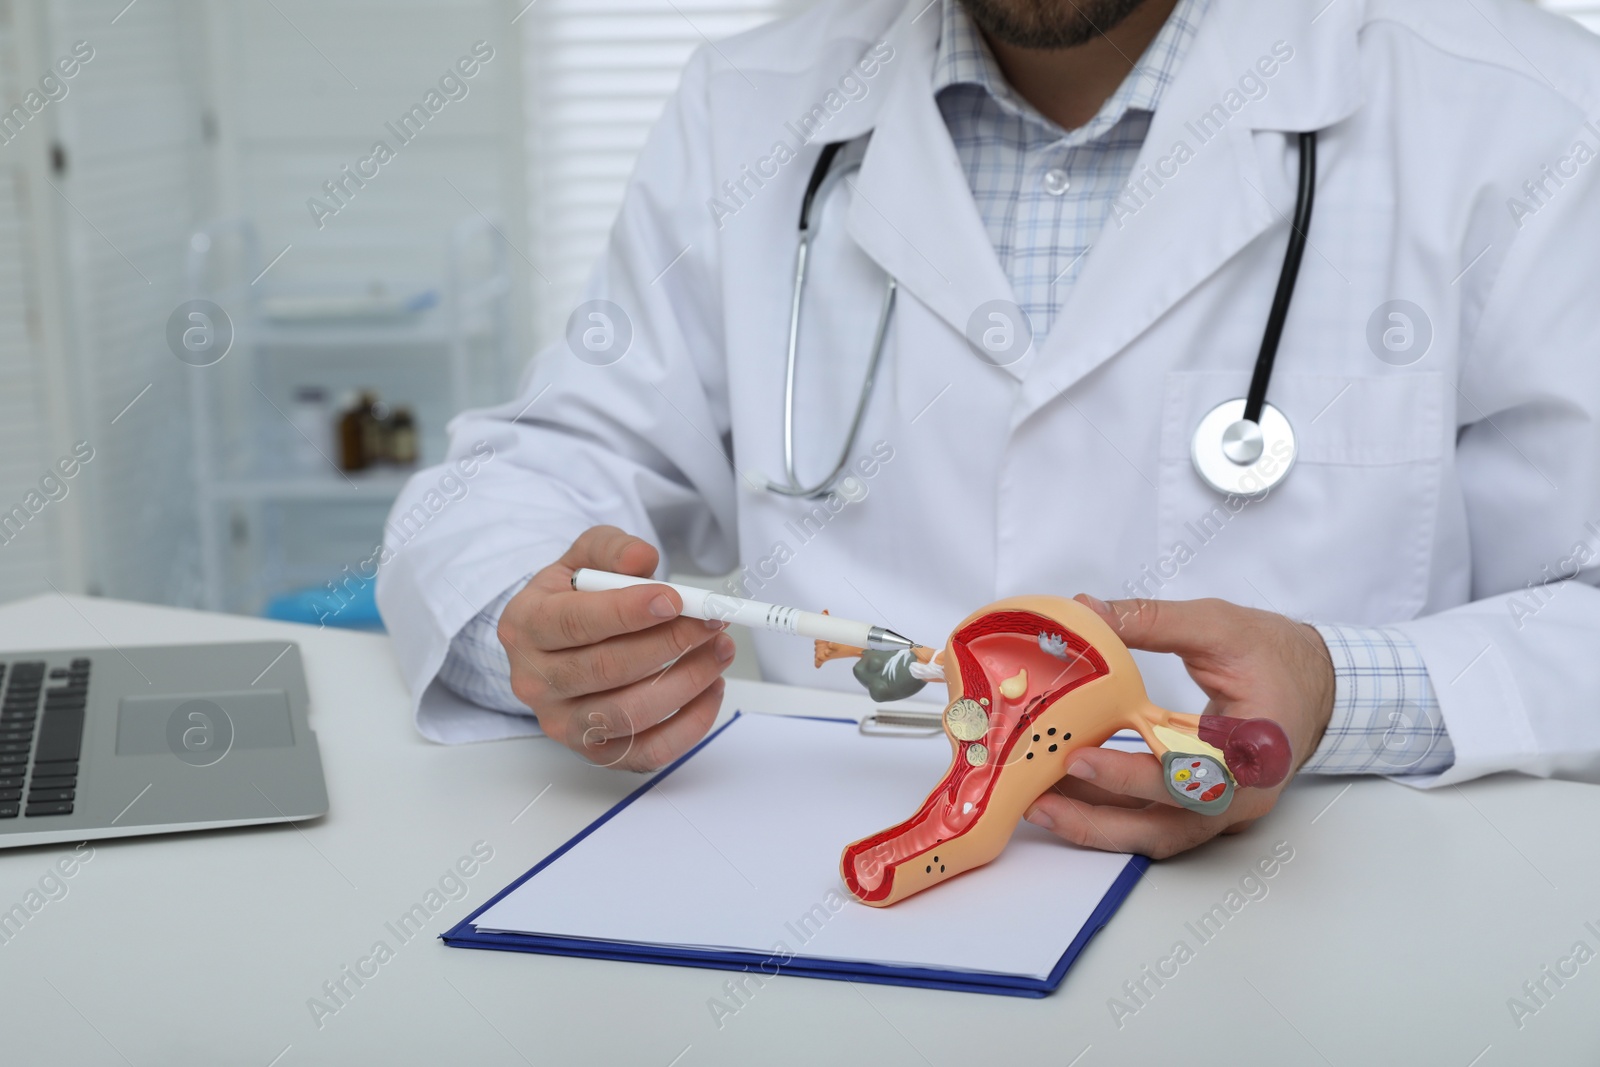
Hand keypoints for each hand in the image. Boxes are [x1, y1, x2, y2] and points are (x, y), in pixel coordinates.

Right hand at [497, 526, 734, 770]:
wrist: (558, 642)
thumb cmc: (575, 599)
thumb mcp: (585, 557)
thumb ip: (612, 549)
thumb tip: (641, 558)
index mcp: (525, 625)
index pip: (573, 622)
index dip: (627, 612)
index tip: (674, 599)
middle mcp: (534, 681)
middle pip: (605, 669)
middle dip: (669, 644)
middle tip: (711, 622)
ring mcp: (562, 722)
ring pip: (629, 714)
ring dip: (687, 682)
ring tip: (719, 651)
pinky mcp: (594, 752)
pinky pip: (647, 752)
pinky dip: (690, 724)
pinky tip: (710, 689)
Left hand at [1023, 595, 1334, 858]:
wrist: (1318, 681)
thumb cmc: (1276, 655)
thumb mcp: (1218, 626)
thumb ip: (1153, 620)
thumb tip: (1089, 611)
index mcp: (1254, 754)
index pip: (1188, 780)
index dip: (1130, 775)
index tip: (1079, 758)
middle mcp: (1241, 796)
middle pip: (1165, 828)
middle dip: (1098, 822)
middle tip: (1041, 801)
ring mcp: (1225, 809)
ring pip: (1156, 833)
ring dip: (1099, 825)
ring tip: (1042, 804)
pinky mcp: (1207, 807)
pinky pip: (1156, 820)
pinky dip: (1112, 812)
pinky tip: (1070, 792)